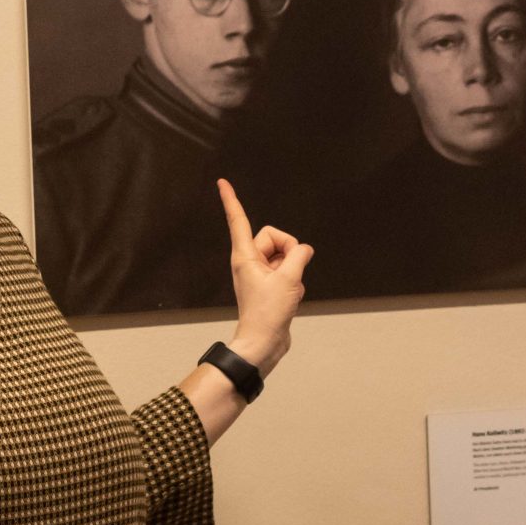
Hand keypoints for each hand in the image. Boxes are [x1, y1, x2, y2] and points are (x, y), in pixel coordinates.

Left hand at [219, 178, 309, 373]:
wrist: (263, 342)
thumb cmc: (267, 314)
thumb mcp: (289, 279)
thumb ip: (299, 256)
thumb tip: (304, 249)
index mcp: (244, 256)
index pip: (238, 220)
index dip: (231, 200)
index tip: (222, 182)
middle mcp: (249, 261)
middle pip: (275, 237)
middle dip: (289, 250)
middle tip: (290, 272)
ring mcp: (259, 273)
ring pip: (285, 255)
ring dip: (293, 270)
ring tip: (288, 290)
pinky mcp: (268, 284)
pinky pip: (288, 271)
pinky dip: (294, 281)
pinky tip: (290, 297)